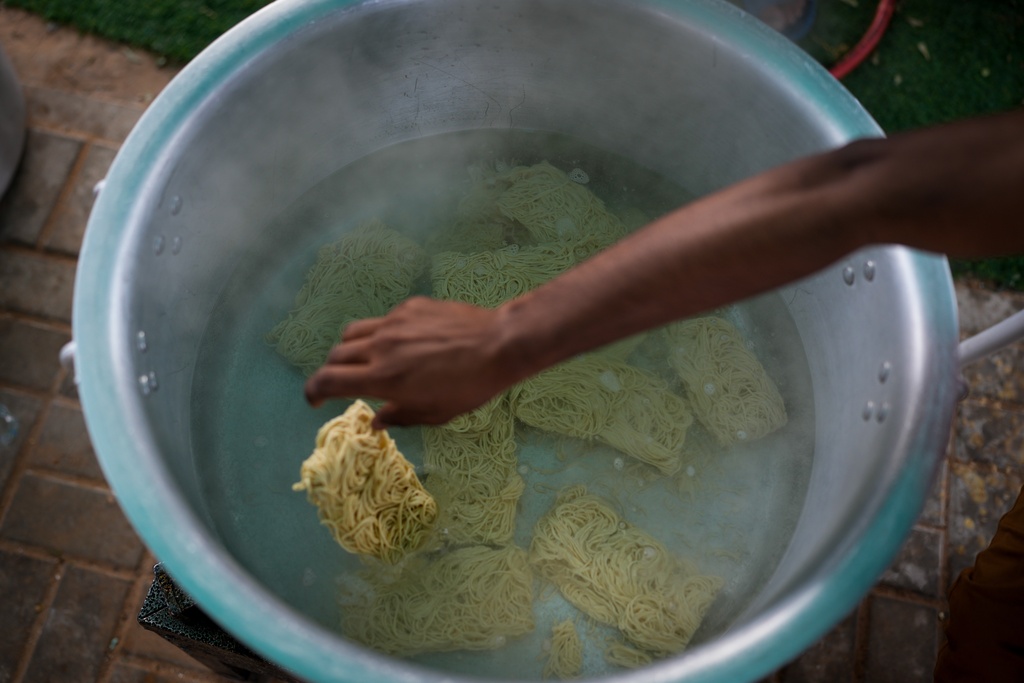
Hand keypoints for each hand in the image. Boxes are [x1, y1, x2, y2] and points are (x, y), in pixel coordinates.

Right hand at [304, 296, 514, 427]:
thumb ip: (399, 416)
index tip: (315, 401)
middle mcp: (380, 347)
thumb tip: (375, 420)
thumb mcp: (434, 413)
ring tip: (368, 360)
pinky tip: (407, 342)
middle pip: (336, 356)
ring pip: (354, 333)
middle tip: (345, 382)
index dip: (312, 392)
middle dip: (333, 372)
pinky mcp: (410, 307)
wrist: (499, 345)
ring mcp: (394, 323)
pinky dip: (384, 334)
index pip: (327, 381)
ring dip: (352, 350)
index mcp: (383, 378)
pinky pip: (384, 320)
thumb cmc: (470, 386)